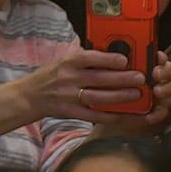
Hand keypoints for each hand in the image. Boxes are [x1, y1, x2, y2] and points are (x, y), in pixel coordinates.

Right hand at [33, 47, 147, 119]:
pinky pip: (93, 116)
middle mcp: (68, 79)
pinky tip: (124, 114)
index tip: (126, 60)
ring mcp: (68, 97)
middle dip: (122, 79)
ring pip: (98, 98)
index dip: (109, 59)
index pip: (90, 58)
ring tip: (136, 94)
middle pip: (99, 79)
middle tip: (140, 78)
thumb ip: (87, 60)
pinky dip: (110, 116)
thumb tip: (118, 55)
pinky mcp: (70, 112)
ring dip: (120, 97)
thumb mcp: (65, 62)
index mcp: (68, 63)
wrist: (30, 96)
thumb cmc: (52, 76)